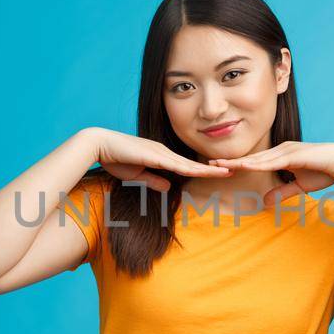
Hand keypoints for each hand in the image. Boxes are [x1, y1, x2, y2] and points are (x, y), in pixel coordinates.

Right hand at [82, 127, 230, 191]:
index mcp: (162, 156)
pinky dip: (191, 169)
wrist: (99, 145)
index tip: (221, 173)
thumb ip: (153, 180)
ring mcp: (160, 152)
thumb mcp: (138, 175)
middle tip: (234, 170)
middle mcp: (165, 152)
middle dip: (214, 168)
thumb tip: (168, 188)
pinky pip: (176, 164)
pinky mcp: (154, 155)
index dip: (205, 170)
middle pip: (194, 163)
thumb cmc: (115, 159)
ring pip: (189, 164)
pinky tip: (203, 172)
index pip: (187, 166)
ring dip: (208, 169)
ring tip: (226, 171)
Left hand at [210, 141, 333, 204]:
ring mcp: (286, 151)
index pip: (255, 161)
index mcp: (282, 154)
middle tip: (209, 163)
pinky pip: (270, 162)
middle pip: (251, 157)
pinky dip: (255, 164)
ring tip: (218, 164)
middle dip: (230, 161)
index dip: (238, 164)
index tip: (221, 167)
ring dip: (237, 162)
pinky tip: (242, 166)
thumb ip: (282, 192)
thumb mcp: (299, 186)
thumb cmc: (326, 172)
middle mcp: (281, 149)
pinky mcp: (292, 155)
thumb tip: (266, 203)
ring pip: (256, 158)